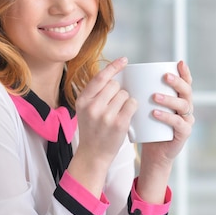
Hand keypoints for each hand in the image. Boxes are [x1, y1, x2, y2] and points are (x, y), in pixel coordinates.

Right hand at [67, 57, 136, 195]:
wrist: (93, 155)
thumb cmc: (93, 131)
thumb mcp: (86, 110)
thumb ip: (95, 94)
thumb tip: (114, 76)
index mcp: (82, 100)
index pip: (100, 77)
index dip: (113, 66)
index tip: (124, 60)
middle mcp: (92, 106)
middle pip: (115, 85)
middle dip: (119, 92)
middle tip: (114, 106)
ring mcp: (105, 115)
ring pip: (125, 94)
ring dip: (126, 101)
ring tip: (118, 113)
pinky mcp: (118, 123)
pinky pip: (132, 104)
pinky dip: (132, 108)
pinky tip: (127, 115)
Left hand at [136, 61, 193, 201]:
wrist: (154, 153)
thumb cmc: (148, 128)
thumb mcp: (146, 108)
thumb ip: (142, 94)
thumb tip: (124, 75)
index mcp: (179, 99)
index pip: (185, 83)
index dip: (184, 73)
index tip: (178, 63)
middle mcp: (186, 108)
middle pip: (187, 91)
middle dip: (178, 82)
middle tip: (165, 77)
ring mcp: (186, 120)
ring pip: (183, 106)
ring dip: (169, 99)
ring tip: (155, 97)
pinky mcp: (184, 133)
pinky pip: (178, 123)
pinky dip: (167, 117)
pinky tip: (156, 113)